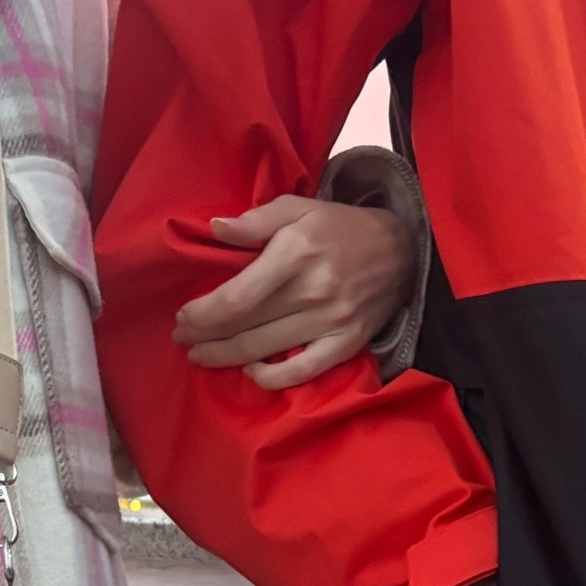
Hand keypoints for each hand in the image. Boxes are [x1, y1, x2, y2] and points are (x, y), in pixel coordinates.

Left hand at [174, 195, 411, 388]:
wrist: (402, 250)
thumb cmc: (340, 227)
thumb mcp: (299, 208)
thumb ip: (256, 220)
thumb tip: (216, 229)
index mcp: (296, 253)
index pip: (237, 297)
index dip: (204, 314)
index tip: (183, 316)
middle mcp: (313, 291)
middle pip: (245, 327)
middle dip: (206, 336)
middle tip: (183, 338)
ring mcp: (331, 321)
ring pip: (265, 350)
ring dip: (225, 357)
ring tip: (201, 355)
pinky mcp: (347, 343)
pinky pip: (305, 371)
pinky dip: (273, 377)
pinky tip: (251, 371)